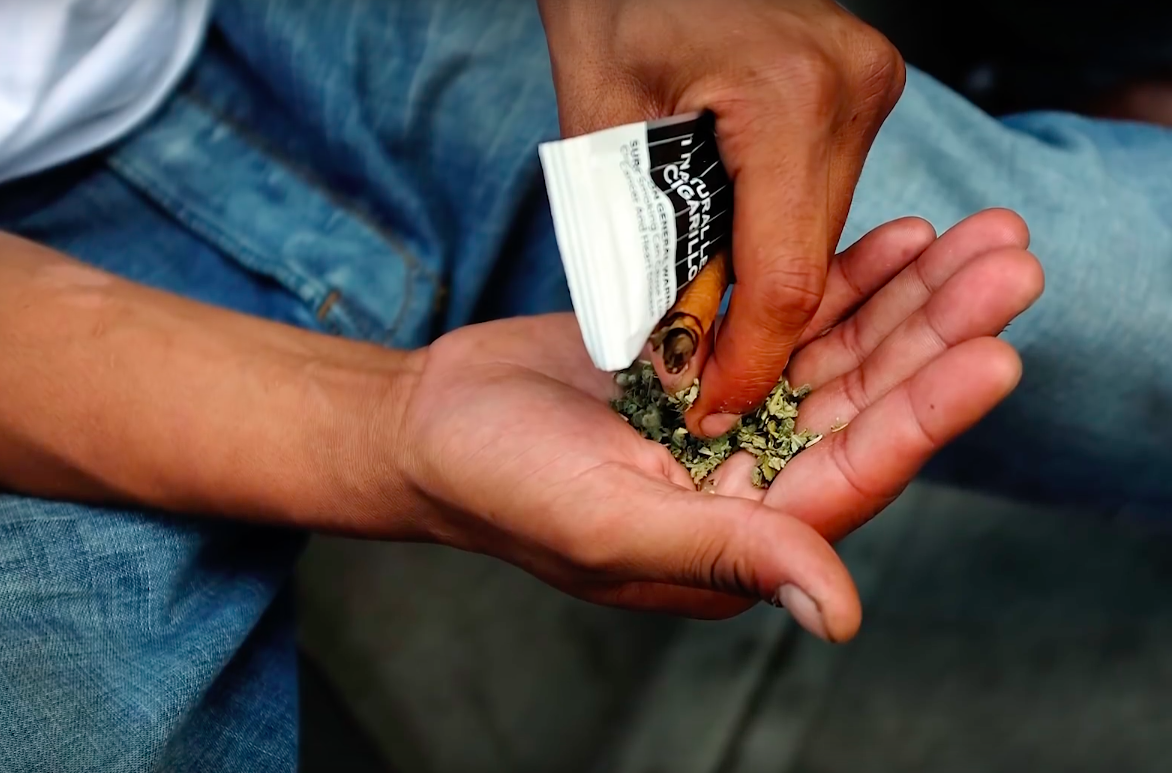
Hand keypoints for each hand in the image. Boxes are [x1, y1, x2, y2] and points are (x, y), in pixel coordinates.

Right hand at [396, 209, 1041, 641]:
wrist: (434, 421)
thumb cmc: (504, 487)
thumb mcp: (610, 527)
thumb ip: (728, 557)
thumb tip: (841, 614)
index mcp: (742, 535)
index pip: (855, 472)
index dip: (927, 416)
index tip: (994, 354)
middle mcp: (756, 478)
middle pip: (870, 402)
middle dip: (940, 336)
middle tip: (1008, 265)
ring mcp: (737, 414)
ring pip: (845, 353)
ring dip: (911, 297)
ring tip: (977, 238)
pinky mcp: (712, 359)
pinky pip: (792, 317)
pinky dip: (844, 278)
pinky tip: (896, 239)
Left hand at [538, 0, 905, 433]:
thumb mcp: (596, 117)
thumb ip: (625, 236)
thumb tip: (651, 345)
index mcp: (787, 100)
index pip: (784, 277)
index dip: (750, 361)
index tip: (713, 408)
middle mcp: (852, 92)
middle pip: (809, 262)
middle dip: (754, 333)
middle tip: (700, 384)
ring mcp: (868, 87)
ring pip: (820, 236)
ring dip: (765, 290)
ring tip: (710, 331)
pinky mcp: (862, 91)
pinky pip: (820, 198)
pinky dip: (777, 241)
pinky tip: (736, 267)